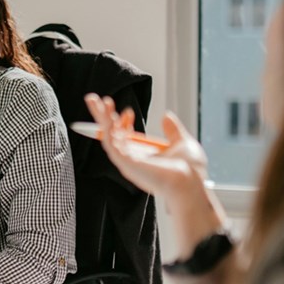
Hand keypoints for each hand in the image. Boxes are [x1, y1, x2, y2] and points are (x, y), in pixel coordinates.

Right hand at [84, 94, 225, 257]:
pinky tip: (108, 116)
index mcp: (143, 155)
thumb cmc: (190, 172)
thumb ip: (173, 130)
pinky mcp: (127, 164)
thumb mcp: (183, 143)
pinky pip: (112, 144)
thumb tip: (166, 116)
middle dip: (102, 116)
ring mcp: (128, 162)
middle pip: (111, 134)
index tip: (129, 111)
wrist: (191, 184)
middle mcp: (133, 159)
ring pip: (108, 137)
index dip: (123, 122)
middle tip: (92, 99)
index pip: (124, 136)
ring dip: (102, 118)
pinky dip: (108, 129)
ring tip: (94, 101)